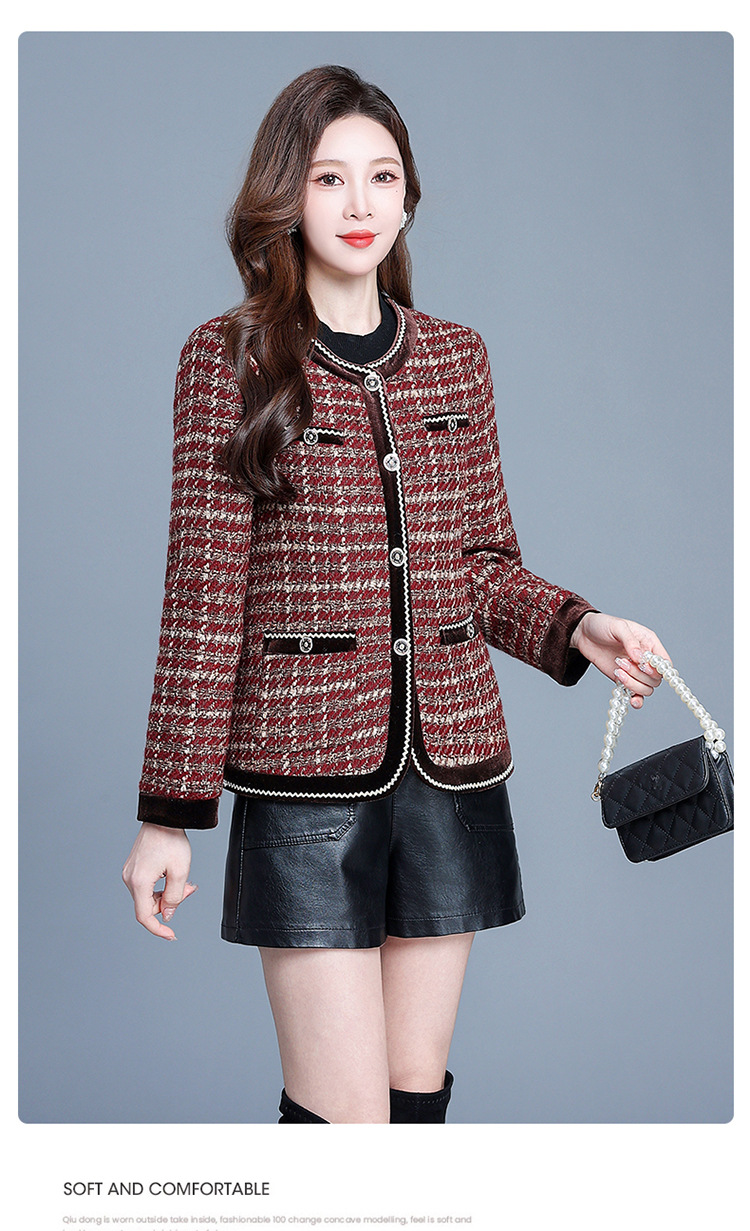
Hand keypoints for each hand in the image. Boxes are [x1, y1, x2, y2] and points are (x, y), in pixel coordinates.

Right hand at [122, 823, 196, 939]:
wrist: (163, 817)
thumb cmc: (172, 840)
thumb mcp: (180, 871)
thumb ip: (174, 897)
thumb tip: (167, 915)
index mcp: (139, 881)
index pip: (144, 916)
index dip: (158, 929)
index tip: (171, 935)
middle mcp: (129, 878)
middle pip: (148, 905)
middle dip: (170, 903)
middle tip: (189, 889)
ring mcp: (130, 872)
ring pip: (148, 896)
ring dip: (167, 894)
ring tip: (185, 881)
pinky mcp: (133, 867)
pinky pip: (146, 885)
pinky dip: (161, 886)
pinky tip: (173, 876)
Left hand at [570, 612, 670, 708]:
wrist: (584, 634)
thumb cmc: (603, 625)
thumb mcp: (618, 627)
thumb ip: (630, 641)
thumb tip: (641, 658)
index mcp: (649, 644)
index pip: (664, 663)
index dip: (658, 669)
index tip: (643, 665)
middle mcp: (645, 660)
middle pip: (655, 679)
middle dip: (639, 674)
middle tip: (621, 662)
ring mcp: (634, 671)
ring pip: (646, 689)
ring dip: (633, 684)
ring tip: (618, 670)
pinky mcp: (623, 680)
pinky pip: (635, 695)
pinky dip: (636, 700)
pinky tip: (631, 701)